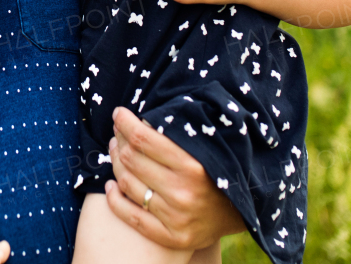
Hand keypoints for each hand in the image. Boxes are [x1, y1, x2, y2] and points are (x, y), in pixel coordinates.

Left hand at [106, 107, 245, 248]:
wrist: (239, 212)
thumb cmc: (216, 170)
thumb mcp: (204, 147)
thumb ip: (176, 133)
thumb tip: (140, 116)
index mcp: (193, 165)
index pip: (142, 139)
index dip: (125, 122)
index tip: (119, 114)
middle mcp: (183, 192)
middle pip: (131, 159)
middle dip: (119, 140)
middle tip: (117, 133)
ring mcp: (176, 217)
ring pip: (127, 183)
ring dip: (116, 163)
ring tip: (116, 152)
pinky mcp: (171, 236)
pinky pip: (131, 216)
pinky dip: (115, 198)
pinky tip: (112, 185)